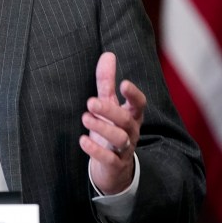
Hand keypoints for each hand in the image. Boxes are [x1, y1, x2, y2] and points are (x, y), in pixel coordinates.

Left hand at [79, 52, 145, 194]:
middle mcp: (131, 132)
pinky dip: (96, 151)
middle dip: (110, 111)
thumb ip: (107, 81)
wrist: (113, 167)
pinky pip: (109, 159)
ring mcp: (124, 149)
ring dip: (102, 128)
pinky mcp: (115, 165)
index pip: (139, 105)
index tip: (124, 84)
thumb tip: (108, 54)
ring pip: (120, 139)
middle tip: (91, 102)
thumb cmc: (111, 127)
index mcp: (131, 116)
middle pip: (126, 120)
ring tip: (85, 118)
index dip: (134, 95)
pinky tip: (83, 141)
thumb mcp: (109, 103)